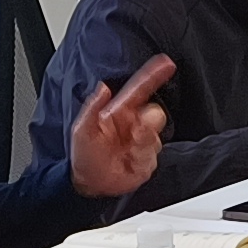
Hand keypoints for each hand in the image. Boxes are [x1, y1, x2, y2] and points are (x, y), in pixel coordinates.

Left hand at [65, 54, 174, 201]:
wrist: (90, 183)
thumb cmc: (84, 155)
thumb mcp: (81, 130)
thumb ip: (92, 107)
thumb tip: (103, 88)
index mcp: (120, 112)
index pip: (140, 89)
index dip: (153, 75)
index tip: (166, 64)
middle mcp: (134, 124)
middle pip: (155, 113)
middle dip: (149, 122)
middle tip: (135, 131)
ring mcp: (143, 142)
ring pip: (156, 136)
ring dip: (141, 144)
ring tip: (125, 152)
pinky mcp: (148, 159)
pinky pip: (153, 155)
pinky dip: (141, 158)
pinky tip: (128, 162)